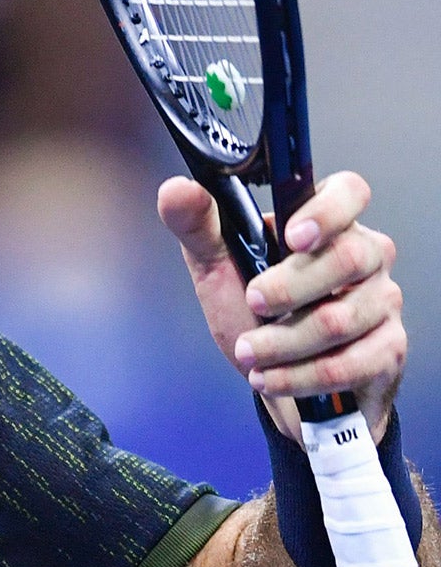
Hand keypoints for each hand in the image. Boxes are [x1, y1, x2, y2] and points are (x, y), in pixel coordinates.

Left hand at [160, 172, 404, 437]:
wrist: (273, 377)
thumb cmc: (251, 313)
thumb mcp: (216, 267)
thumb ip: (197, 227)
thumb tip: (178, 190)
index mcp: (326, 225)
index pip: (350, 192)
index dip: (328, 210)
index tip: (293, 237)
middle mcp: (365, 256)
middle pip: (348, 258)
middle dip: (288, 289)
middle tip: (252, 304)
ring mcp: (382, 301)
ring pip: (340, 319)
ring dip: (282, 343)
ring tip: (249, 352)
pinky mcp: (388, 348)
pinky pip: (350, 364)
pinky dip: (298, 375)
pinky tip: (271, 376)